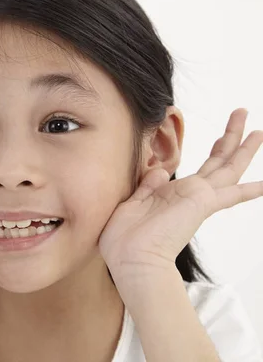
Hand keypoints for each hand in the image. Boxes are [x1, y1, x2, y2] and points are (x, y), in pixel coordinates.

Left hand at [99, 108, 262, 276]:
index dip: (213, 151)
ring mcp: (198, 199)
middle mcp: (190, 195)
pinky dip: (249, 190)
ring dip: (243, 147)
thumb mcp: (133, 203)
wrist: (130, 260)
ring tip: (258, 130)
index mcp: (174, 194)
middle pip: (219, 161)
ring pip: (227, 167)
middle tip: (243, 113)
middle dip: (231, 136)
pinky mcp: (201, 204)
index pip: (201, 169)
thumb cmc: (124, 239)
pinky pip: (231, 195)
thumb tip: (158, 170)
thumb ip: (148, 186)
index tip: (222, 137)